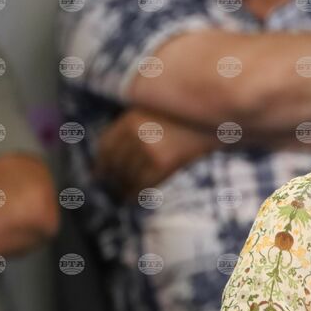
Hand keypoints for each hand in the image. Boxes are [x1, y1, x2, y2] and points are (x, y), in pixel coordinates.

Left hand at [96, 109, 218, 198]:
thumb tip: (114, 151)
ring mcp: (149, 149)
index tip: (98, 173)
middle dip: (110, 179)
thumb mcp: (152, 112)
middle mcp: (135, 134)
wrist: (212, 117)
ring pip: (127, 175)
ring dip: (122, 188)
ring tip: (121, 195)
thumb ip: (134, 125)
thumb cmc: (183, 114)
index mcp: (129, 119)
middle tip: (109, 188)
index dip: (100, 163)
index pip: (105, 146)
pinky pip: (143, 182)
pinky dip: (135, 193)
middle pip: (115, 163)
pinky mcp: (163, 162)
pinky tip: (132, 198)